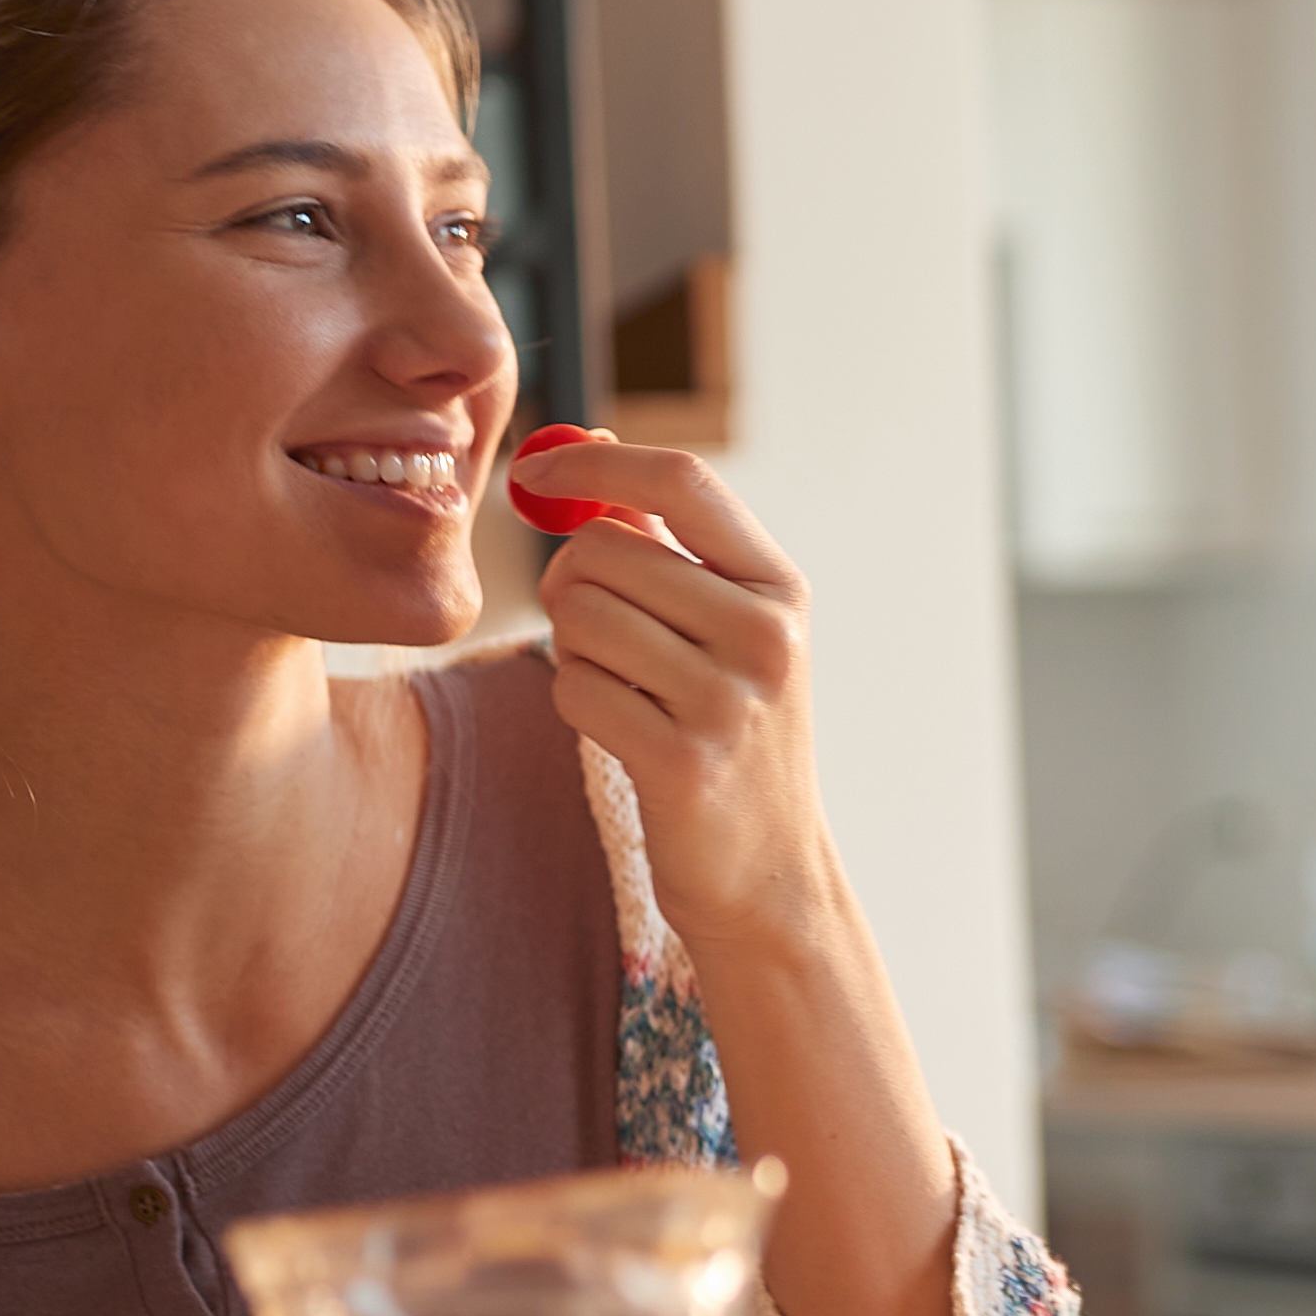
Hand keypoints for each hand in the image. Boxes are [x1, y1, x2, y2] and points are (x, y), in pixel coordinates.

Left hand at [520, 441, 845, 957]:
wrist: (768, 870)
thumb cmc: (733, 735)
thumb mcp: (727, 633)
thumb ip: (666, 543)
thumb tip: (594, 445)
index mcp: (779, 588)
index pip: (682, 481)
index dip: (595, 463)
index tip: (536, 469)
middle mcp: (765, 636)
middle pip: (605, 550)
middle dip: (571, 582)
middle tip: (594, 628)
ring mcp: (727, 700)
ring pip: (580, 616)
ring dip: (575, 648)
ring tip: (620, 684)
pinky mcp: (681, 761)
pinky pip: (575, 686)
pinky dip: (578, 701)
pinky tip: (618, 728)